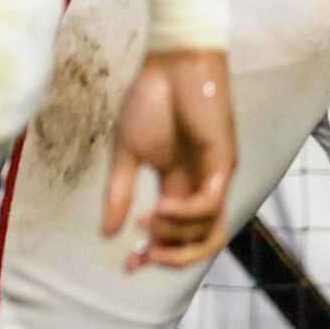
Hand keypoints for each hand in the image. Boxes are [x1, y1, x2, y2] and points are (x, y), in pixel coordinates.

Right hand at [104, 46, 234, 267]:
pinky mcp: (223, 163)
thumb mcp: (126, 151)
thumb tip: (106, 234)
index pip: (172, 233)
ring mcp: (215, 177)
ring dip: (176, 236)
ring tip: (146, 223)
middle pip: (200, 243)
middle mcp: (201, 187)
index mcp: (177, 185)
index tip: (127, 266)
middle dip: (172, 257)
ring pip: (209, 230)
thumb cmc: (150, 100)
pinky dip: (186, 214)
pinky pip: (210, 202)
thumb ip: (118, 191)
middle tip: (142, 258)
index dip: (153, 254)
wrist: (171, 62)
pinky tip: (159, 208)